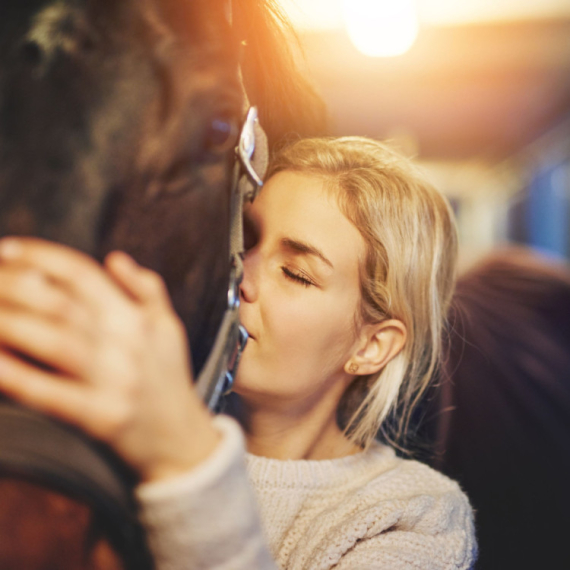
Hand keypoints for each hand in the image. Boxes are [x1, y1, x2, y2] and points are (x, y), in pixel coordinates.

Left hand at [0, 237, 219, 482]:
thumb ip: (147, 289)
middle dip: (12, 284)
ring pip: (53, 340)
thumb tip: (115, 258)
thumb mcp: (169, 327)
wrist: (182, 438)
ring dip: (8, 322)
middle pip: (61, 303)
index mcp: (138, 318)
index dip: (41, 257)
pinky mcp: (101, 417)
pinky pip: (50, 393)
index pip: (84, 274)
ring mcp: (114, 380)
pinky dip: (16, 375)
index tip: (8, 249)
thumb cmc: (170, 379)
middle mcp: (127, 344)